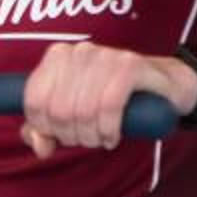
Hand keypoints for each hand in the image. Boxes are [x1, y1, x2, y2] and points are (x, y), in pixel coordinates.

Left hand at [21, 42, 196, 156]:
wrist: (162, 87)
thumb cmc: (111, 99)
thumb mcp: (73, 114)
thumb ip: (45, 130)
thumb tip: (39, 145)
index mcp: (57, 57)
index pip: (34, 100)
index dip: (45, 128)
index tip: (61, 136)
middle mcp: (79, 51)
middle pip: (58, 109)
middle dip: (71, 135)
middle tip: (87, 139)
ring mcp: (105, 56)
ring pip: (83, 111)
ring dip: (91, 136)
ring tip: (101, 139)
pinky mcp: (130, 66)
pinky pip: (109, 106)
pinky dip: (108, 129)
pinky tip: (113, 136)